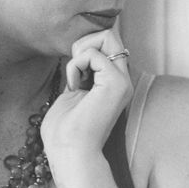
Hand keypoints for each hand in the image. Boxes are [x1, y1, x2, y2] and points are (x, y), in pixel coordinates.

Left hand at [40, 29, 132, 170]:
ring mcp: (122, 80)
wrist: (70, 153)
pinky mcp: (116, 83)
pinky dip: (76, 65)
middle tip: (75, 69)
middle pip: (110, 34)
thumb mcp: (72, 93)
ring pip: (107, 35)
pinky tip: (74, 86)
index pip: (106, 45)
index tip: (74, 75)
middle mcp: (123, 79)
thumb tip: (78, 55)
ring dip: (82, 51)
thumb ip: (80, 73)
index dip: (85, 49)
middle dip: (85, 43)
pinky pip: (94, 54)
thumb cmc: (64, 132)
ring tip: (76, 77)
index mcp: (113, 83)